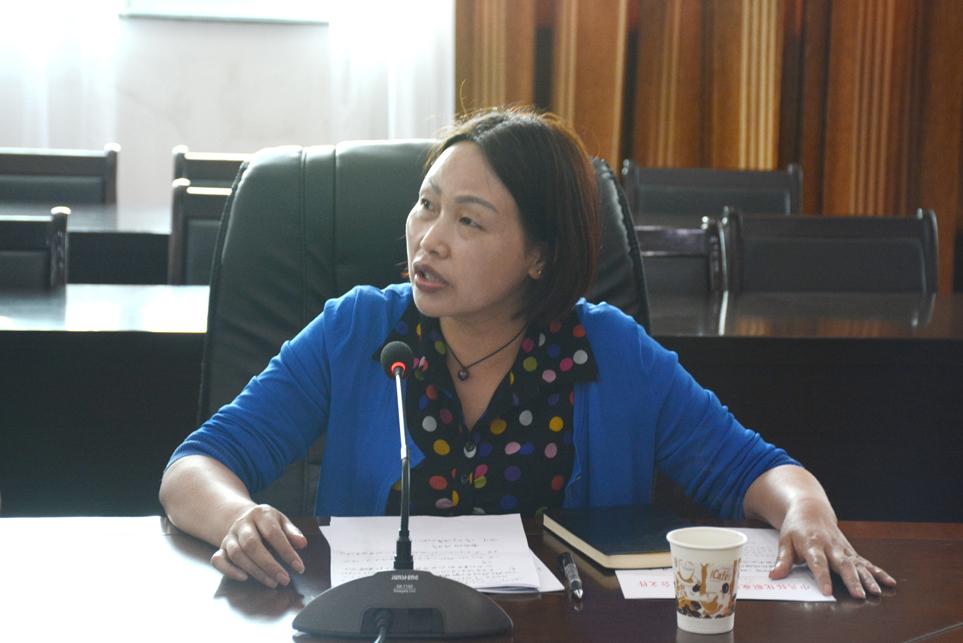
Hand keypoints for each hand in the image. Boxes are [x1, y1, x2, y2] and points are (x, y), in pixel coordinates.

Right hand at [211, 504, 307, 587]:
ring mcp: (229, 536)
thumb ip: (292, 532)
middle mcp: (242, 524)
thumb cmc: (267, 524)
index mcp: (260, 514)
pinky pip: (218, 560)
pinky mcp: (221, 548)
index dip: (287, 552)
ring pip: (237, 554)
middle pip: (252, 545)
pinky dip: (229, 571)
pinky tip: (245, 578)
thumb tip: (302, 544)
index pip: (273, 533)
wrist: (244, 518)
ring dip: (255, 571)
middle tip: (284, 579)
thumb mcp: (282, 521)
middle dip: (269, 565)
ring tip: (272, 582)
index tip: (299, 567)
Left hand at [769, 499, 896, 598]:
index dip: (823, 577)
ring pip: (857, 564)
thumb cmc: (796, 528)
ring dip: (868, 579)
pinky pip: (866, 562)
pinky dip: (878, 572)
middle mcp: (831, 546)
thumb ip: (782, 560)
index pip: (818, 563)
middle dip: (851, 580)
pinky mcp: (851, 551)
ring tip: (876, 593)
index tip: (827, 592)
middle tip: (859, 595)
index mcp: (812, 544)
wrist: (811, 509)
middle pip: (842, 564)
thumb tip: (774, 576)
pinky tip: (890, 582)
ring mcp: (843, 548)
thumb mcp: (784, 541)